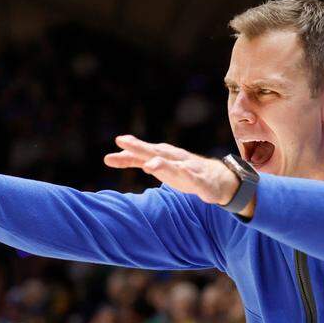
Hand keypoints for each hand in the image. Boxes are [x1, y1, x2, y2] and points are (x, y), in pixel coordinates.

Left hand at [104, 135, 238, 205]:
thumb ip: (133, 160)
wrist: (216, 178)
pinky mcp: (201, 181)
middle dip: (139, 148)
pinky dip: (189, 176)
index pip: (141, 155)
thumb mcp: (155, 164)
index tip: (108, 158)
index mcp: (161, 155)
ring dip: (162, 164)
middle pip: (154, 152)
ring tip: (149, 165)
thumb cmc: (181, 169)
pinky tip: (183, 174)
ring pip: (174, 165)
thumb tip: (108, 157)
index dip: (126, 156)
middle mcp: (173, 158)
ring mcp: (188, 168)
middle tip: (122, 141)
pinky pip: (195, 179)